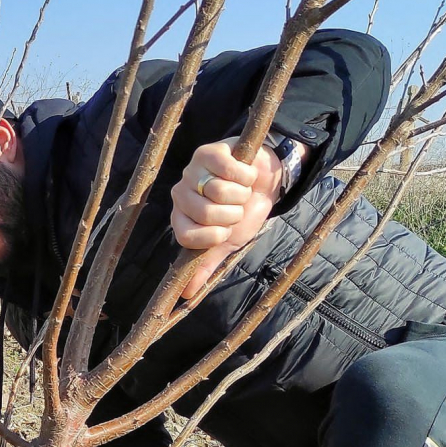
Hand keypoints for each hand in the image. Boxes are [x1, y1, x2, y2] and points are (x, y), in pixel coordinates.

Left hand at [171, 137, 296, 298]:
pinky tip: (245, 174)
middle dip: (232, 214)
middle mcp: (180, 194)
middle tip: (237, 207)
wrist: (265, 182)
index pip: (186, 236)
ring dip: (241, 194)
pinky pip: (229, 169)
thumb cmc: (244, 213)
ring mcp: (191, 171)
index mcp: (181, 219)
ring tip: (242, 190)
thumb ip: (206, 265)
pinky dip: (245, 176)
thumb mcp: (226, 243)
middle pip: (205, 213)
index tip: (226, 230)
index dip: (213, 235)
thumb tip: (186, 295)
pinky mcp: (209, 152)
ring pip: (219, 191)